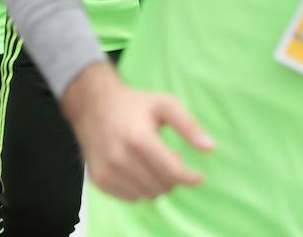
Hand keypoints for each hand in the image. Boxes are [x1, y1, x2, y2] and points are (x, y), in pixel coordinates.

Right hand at [62, 62, 213, 200]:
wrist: (92, 105)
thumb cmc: (133, 104)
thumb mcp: (164, 104)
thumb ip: (189, 125)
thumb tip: (210, 148)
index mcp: (139, 138)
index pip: (174, 173)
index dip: (190, 178)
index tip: (197, 176)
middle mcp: (120, 157)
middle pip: (163, 186)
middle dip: (171, 177)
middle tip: (166, 159)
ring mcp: (107, 170)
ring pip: (148, 195)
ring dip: (155, 183)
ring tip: (149, 162)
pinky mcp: (99, 180)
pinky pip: (131, 198)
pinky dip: (139, 188)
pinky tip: (134, 169)